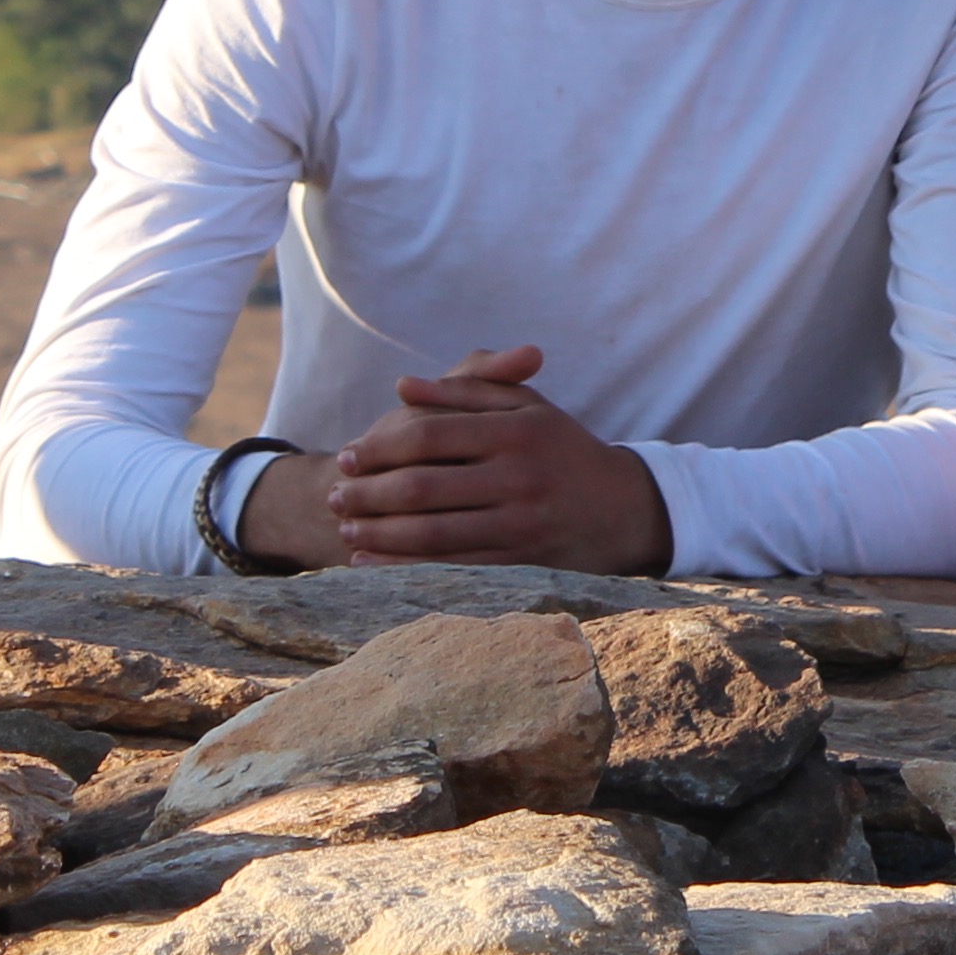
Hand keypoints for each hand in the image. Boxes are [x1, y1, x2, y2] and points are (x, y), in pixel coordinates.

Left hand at [302, 345, 671, 575]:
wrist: (620, 507)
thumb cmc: (558, 447)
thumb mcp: (524, 406)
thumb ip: (465, 390)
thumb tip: (404, 385)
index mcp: (517, 430)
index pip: (430, 436)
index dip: (381, 446)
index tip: (348, 455)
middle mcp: (519, 477)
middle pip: (423, 488)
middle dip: (369, 494)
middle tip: (335, 495)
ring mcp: (520, 524)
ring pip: (432, 534)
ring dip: (379, 534)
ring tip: (346, 528)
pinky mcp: (519, 564)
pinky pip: (450, 569)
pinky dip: (404, 568)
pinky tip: (371, 562)